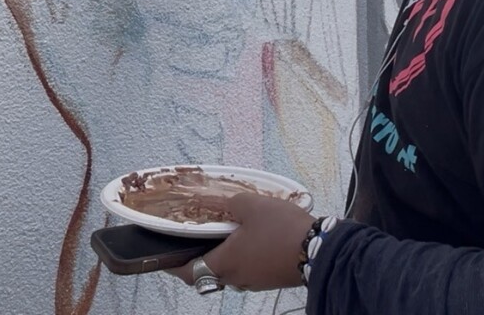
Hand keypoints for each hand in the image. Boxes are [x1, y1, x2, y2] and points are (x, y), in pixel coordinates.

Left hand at [166, 192, 313, 291]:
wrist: (319, 250)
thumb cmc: (282, 229)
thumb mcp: (252, 206)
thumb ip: (230, 203)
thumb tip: (217, 203)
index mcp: (226, 262)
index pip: (190, 273)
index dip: (174, 266)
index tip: (164, 258)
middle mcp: (237, 278)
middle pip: (208, 273)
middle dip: (199, 258)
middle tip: (194, 239)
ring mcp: (254, 281)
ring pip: (229, 272)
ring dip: (222, 256)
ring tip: (223, 233)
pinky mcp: (269, 278)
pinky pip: (246, 269)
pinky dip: (240, 257)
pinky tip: (249, 238)